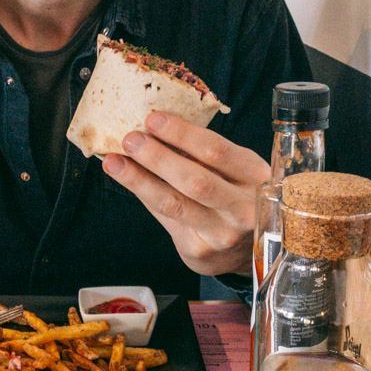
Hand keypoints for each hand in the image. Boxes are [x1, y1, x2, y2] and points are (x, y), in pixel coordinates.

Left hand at [102, 111, 269, 276]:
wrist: (247, 251)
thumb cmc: (236, 197)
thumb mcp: (236, 171)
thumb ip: (204, 155)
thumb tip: (154, 128)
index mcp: (256, 177)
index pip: (217, 151)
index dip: (182, 134)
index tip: (153, 119)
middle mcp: (244, 208)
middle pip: (195, 181)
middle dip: (158, 158)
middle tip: (130, 139)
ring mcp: (222, 233)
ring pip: (174, 204)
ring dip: (139, 180)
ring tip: (114, 162)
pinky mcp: (200, 250)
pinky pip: (164, 218)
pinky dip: (144, 195)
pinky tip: (126, 181)